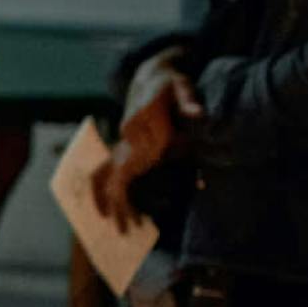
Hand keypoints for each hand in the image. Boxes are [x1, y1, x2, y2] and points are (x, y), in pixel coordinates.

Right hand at [91, 72, 196, 226]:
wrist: (149, 76)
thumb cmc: (170, 83)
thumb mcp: (182, 85)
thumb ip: (188, 101)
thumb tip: (198, 113)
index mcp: (143, 118)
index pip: (152, 149)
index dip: (162, 167)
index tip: (173, 190)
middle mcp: (129, 131)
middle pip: (124, 170)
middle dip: (123, 202)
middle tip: (126, 230)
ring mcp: (124, 139)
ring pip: (110, 174)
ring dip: (112, 202)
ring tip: (118, 229)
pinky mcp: (124, 145)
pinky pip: (110, 171)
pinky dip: (108, 191)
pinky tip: (112, 213)